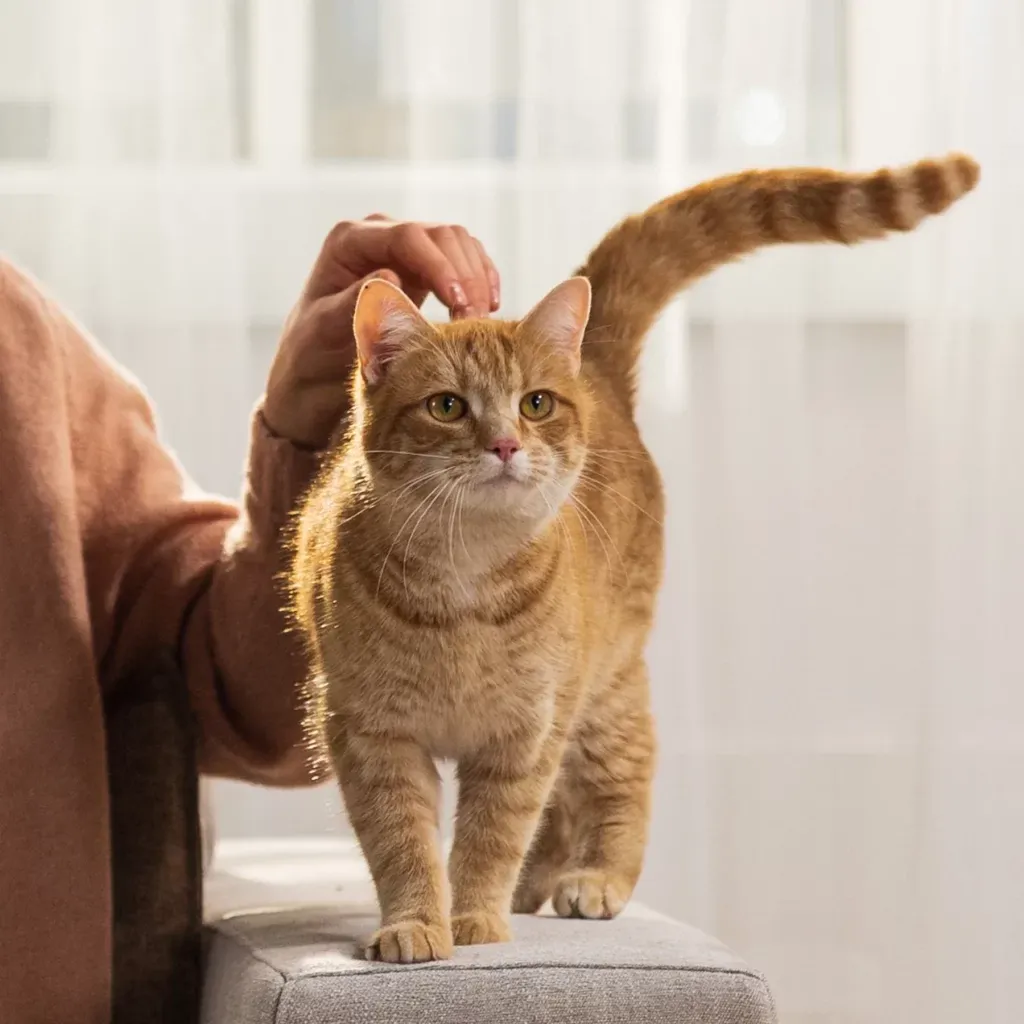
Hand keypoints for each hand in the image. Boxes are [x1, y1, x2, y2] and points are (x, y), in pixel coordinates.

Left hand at [263, 215, 500, 448]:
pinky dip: (480, 280)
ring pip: (458, 245)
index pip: (406, 237)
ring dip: (477, 280)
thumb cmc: (311, 352)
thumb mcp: (324, 331)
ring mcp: (404, 251)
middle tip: (475, 322)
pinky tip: (487, 307)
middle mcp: (379, 237)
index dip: (439, 265)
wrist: (314, 371)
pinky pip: (463, 261)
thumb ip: (354, 303)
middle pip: (440, 235)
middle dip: (464, 275)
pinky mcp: (424, 270)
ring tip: (480, 322)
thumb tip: (392, 275)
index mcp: (349, 242)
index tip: (458, 302)